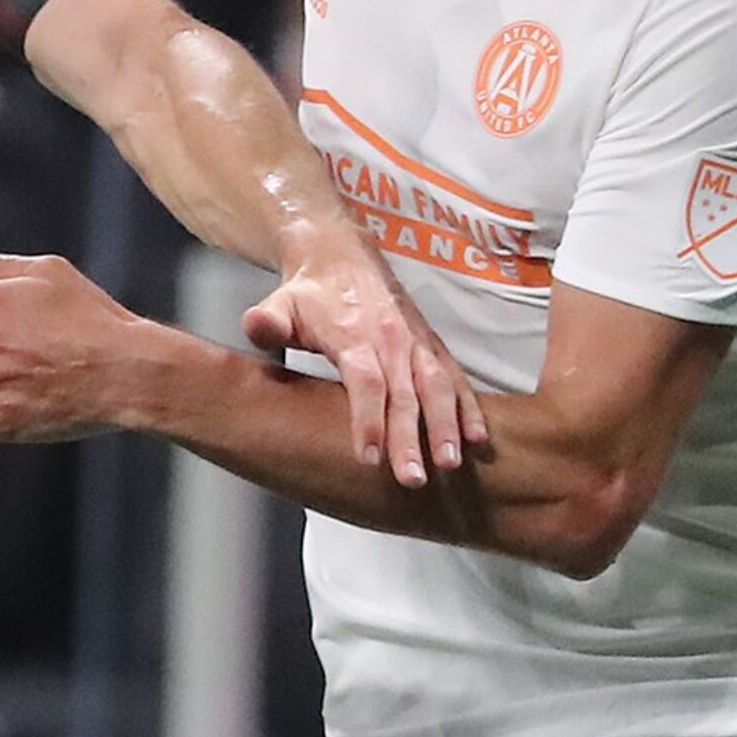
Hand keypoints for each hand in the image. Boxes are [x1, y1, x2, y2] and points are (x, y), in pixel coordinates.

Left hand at [248, 227, 486, 489]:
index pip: (366, 381)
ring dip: (447, 426)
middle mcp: (392, 339)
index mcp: (355, 333)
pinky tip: (479, 438)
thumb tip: (257, 326)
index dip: (368, 419)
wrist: (341, 257)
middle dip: (411, 438)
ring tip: (451, 463)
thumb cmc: (307, 293)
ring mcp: (417, 343)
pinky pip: (455, 378)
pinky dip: (470, 407)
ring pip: (438, 387)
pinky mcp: (431, 347)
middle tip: (413, 479)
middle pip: (405, 394)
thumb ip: (266, 321)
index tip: (369, 457)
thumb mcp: (278, 303)